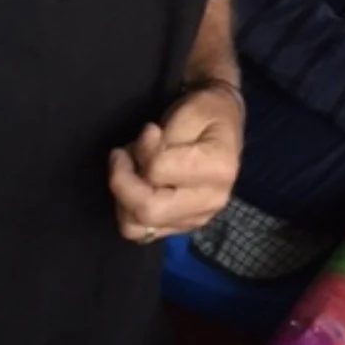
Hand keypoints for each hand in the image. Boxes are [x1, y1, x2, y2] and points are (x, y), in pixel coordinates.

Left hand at [109, 84, 243, 243]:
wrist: (224, 124)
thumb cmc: (206, 113)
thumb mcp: (187, 112)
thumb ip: (162, 139)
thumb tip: (140, 157)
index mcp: (218, 169)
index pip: (158, 172)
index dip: (143, 149)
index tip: (149, 131)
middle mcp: (210, 201)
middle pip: (148, 211)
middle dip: (122, 182)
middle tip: (120, 156)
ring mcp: (197, 218)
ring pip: (137, 227)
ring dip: (122, 198)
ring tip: (131, 171)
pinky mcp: (182, 226)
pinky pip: (140, 232)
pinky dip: (128, 210)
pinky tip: (137, 186)